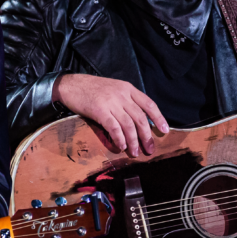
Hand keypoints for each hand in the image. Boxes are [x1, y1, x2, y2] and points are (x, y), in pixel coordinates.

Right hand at [54, 74, 168, 156]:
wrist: (71, 84)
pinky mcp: (99, 111)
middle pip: (140, 118)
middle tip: (149, 150)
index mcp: (128, 89)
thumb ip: (126, 101)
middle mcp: (122, 95)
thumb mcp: (114, 89)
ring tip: (134, 152)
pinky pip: (114, 127)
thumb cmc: (92, 89)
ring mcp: (111, 102)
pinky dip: (119, 138)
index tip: (165, 131)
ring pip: (129, 125)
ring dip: (133, 141)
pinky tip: (122, 146)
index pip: (149, 104)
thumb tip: (138, 122)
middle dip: (147, 136)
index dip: (158, 118)